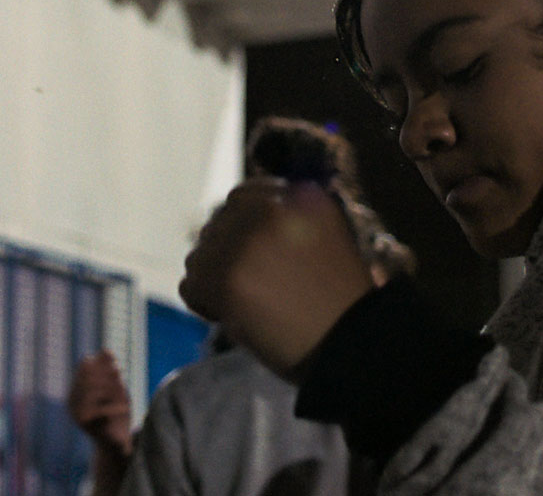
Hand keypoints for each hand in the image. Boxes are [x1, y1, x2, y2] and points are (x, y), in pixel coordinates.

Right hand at [67, 351, 133, 455]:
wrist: (117, 441)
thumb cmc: (115, 410)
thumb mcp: (115, 387)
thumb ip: (109, 370)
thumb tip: (106, 349)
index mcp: (77, 389)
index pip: (85, 366)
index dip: (102, 363)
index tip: (118, 366)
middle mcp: (72, 401)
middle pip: (88, 376)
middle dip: (105, 373)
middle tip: (120, 372)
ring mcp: (76, 414)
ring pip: (92, 391)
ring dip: (109, 388)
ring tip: (122, 389)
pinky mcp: (86, 426)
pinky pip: (100, 411)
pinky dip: (114, 408)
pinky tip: (124, 408)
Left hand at [180, 178, 374, 377]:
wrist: (351, 347)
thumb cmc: (341, 302)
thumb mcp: (328, 239)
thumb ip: (290, 218)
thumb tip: (239, 215)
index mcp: (301, 197)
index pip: (244, 196)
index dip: (240, 228)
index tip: (251, 255)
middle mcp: (271, 210)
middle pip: (217, 224)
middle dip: (225, 255)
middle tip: (249, 286)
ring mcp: (246, 243)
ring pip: (200, 255)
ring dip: (215, 280)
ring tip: (245, 304)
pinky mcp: (225, 278)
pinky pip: (191, 284)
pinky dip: (206, 304)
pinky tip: (234, 317)